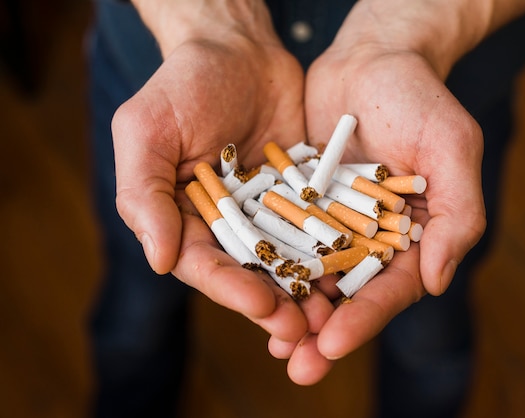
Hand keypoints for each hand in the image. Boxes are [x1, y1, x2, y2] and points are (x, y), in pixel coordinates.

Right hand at [112, 2, 312, 342]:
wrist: (239, 49)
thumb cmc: (183, 84)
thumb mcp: (147, 129)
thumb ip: (145, 193)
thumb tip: (158, 261)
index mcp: (182, 217)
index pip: (203, 263)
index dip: (230, 288)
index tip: (261, 306)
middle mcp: (226, 223)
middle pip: (249, 272)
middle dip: (275, 304)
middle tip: (303, 330)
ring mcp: (267, 212)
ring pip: (288, 260)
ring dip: (307, 290)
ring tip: (332, 317)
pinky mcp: (302, 196)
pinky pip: (318, 228)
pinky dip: (333, 252)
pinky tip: (354, 271)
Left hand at [270, 0, 489, 383]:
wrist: (371, 59)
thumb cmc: (420, 100)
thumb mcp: (452, 147)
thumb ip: (458, 214)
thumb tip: (439, 281)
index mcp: (413, 236)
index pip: (391, 288)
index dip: (365, 318)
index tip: (332, 344)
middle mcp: (371, 239)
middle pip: (349, 295)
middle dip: (323, 332)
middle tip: (297, 367)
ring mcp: (333, 224)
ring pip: (311, 276)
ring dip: (291, 311)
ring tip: (271, 343)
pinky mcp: (301, 204)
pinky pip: (282, 238)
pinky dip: (268, 264)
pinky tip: (247, 287)